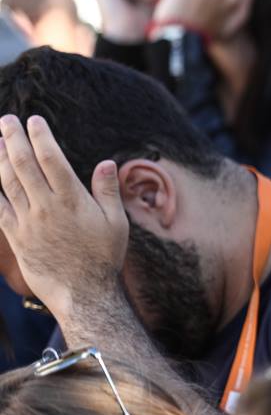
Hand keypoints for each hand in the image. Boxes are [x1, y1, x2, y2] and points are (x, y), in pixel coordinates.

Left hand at [0, 115, 128, 321]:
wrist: (83, 294)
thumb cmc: (104, 258)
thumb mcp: (117, 224)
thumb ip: (108, 191)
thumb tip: (106, 163)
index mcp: (72, 200)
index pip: (51, 159)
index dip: (41, 136)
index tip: (34, 120)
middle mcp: (46, 207)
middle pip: (23, 164)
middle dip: (13, 138)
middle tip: (6, 120)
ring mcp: (28, 221)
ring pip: (7, 182)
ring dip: (0, 158)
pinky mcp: (16, 236)